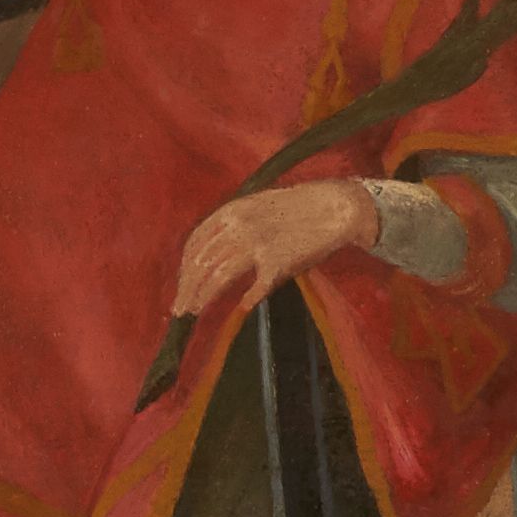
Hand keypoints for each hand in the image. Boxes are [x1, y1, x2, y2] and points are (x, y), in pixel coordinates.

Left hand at [172, 182, 379, 317]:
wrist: (336, 207)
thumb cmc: (298, 208)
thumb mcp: (258, 206)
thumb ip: (232, 225)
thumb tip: (207, 256)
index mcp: (232, 210)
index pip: (195, 243)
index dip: (184, 268)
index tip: (183, 285)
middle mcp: (239, 226)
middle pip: (201, 263)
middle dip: (187, 288)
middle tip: (181, 308)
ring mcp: (257, 245)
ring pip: (219, 277)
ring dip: (203, 297)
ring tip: (195, 310)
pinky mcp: (277, 263)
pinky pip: (255, 289)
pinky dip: (248, 301)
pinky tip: (242, 308)